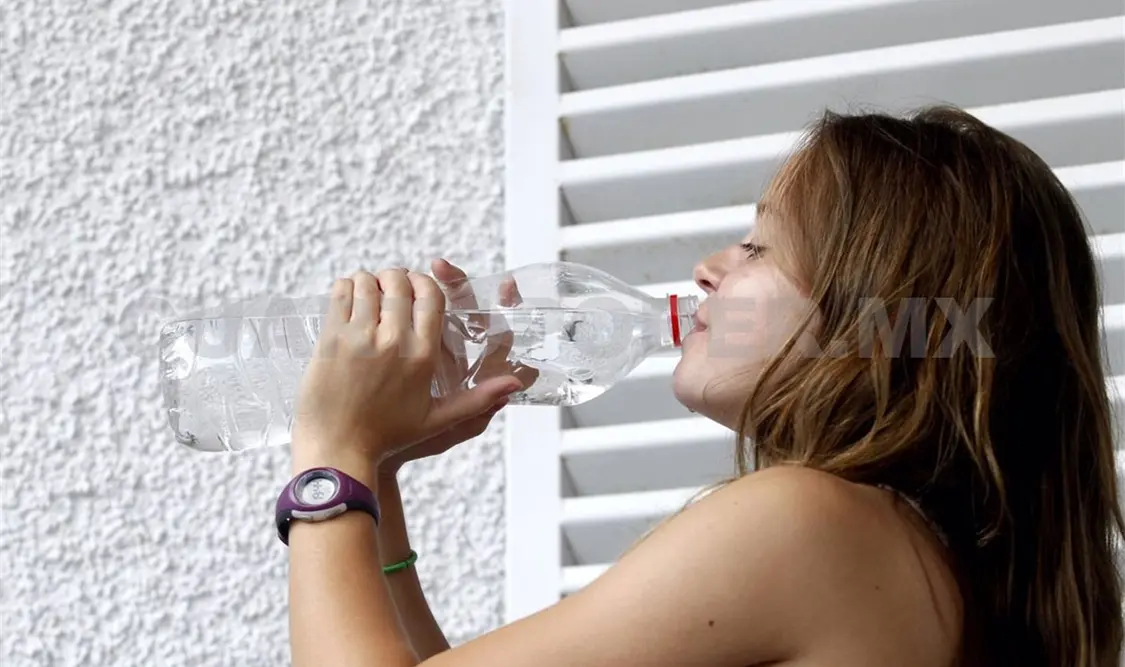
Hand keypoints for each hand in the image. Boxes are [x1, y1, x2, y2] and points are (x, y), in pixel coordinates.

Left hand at [291, 268, 523, 476]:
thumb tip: (515, 385)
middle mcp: (394, 342)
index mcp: (422, 355)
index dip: (424, 282)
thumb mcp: (438, 420)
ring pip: (368, 283)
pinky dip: (346, 287)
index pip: (430, 296)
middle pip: (399, 283)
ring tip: (370, 292)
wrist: (340, 450)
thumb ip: (478, 399)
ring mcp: (360, 338)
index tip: (416, 287)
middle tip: (391, 287)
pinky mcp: (331, 339)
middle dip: (396, 277)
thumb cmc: (389, 438)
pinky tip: (350, 298)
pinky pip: (341, 294)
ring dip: (370, 281)